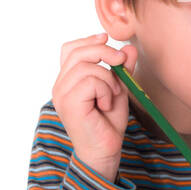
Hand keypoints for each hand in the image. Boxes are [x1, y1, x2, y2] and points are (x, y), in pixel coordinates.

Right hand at [52, 33, 136, 180]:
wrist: (105, 150)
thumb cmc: (108, 124)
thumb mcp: (118, 90)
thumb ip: (122, 71)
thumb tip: (129, 49)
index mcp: (69, 80)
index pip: (70, 50)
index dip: (88, 41)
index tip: (106, 39)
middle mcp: (61, 85)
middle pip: (78, 52)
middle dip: (104, 51)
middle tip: (122, 63)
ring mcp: (62, 94)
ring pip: (87, 66)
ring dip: (108, 78)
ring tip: (112, 96)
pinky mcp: (69, 102)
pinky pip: (91, 81)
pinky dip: (106, 90)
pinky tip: (106, 105)